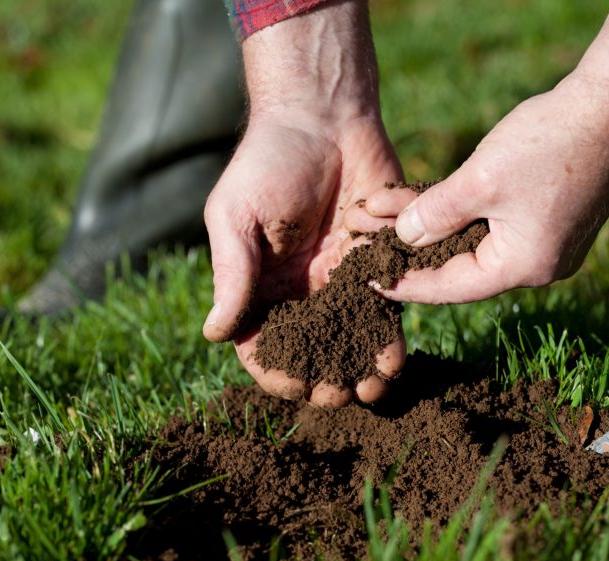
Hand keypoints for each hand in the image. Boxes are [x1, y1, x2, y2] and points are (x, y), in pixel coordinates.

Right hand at [204, 113, 405, 407]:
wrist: (322, 116)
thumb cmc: (267, 161)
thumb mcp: (236, 217)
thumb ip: (231, 275)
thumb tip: (214, 335)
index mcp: (258, 285)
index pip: (262, 344)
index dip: (275, 371)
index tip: (294, 385)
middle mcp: (298, 289)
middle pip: (311, 351)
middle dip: (324, 380)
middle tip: (339, 397)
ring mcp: (338, 279)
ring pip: (350, 338)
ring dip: (360, 368)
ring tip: (373, 389)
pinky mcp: (375, 262)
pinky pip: (384, 308)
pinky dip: (388, 336)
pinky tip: (394, 358)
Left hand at [346, 0, 608, 303]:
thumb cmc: (549, 143)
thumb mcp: (479, 181)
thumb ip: (434, 214)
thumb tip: (403, 238)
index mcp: (523, 267)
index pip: (451, 287)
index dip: (405, 282)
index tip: (368, 280)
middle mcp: (539, 265)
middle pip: (461, 266)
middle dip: (413, 249)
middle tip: (368, 245)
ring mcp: (549, 243)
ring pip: (475, 241)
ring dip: (433, 226)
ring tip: (387, 215)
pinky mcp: (551, 218)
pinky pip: (494, 225)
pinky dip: (461, 213)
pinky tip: (427, 201)